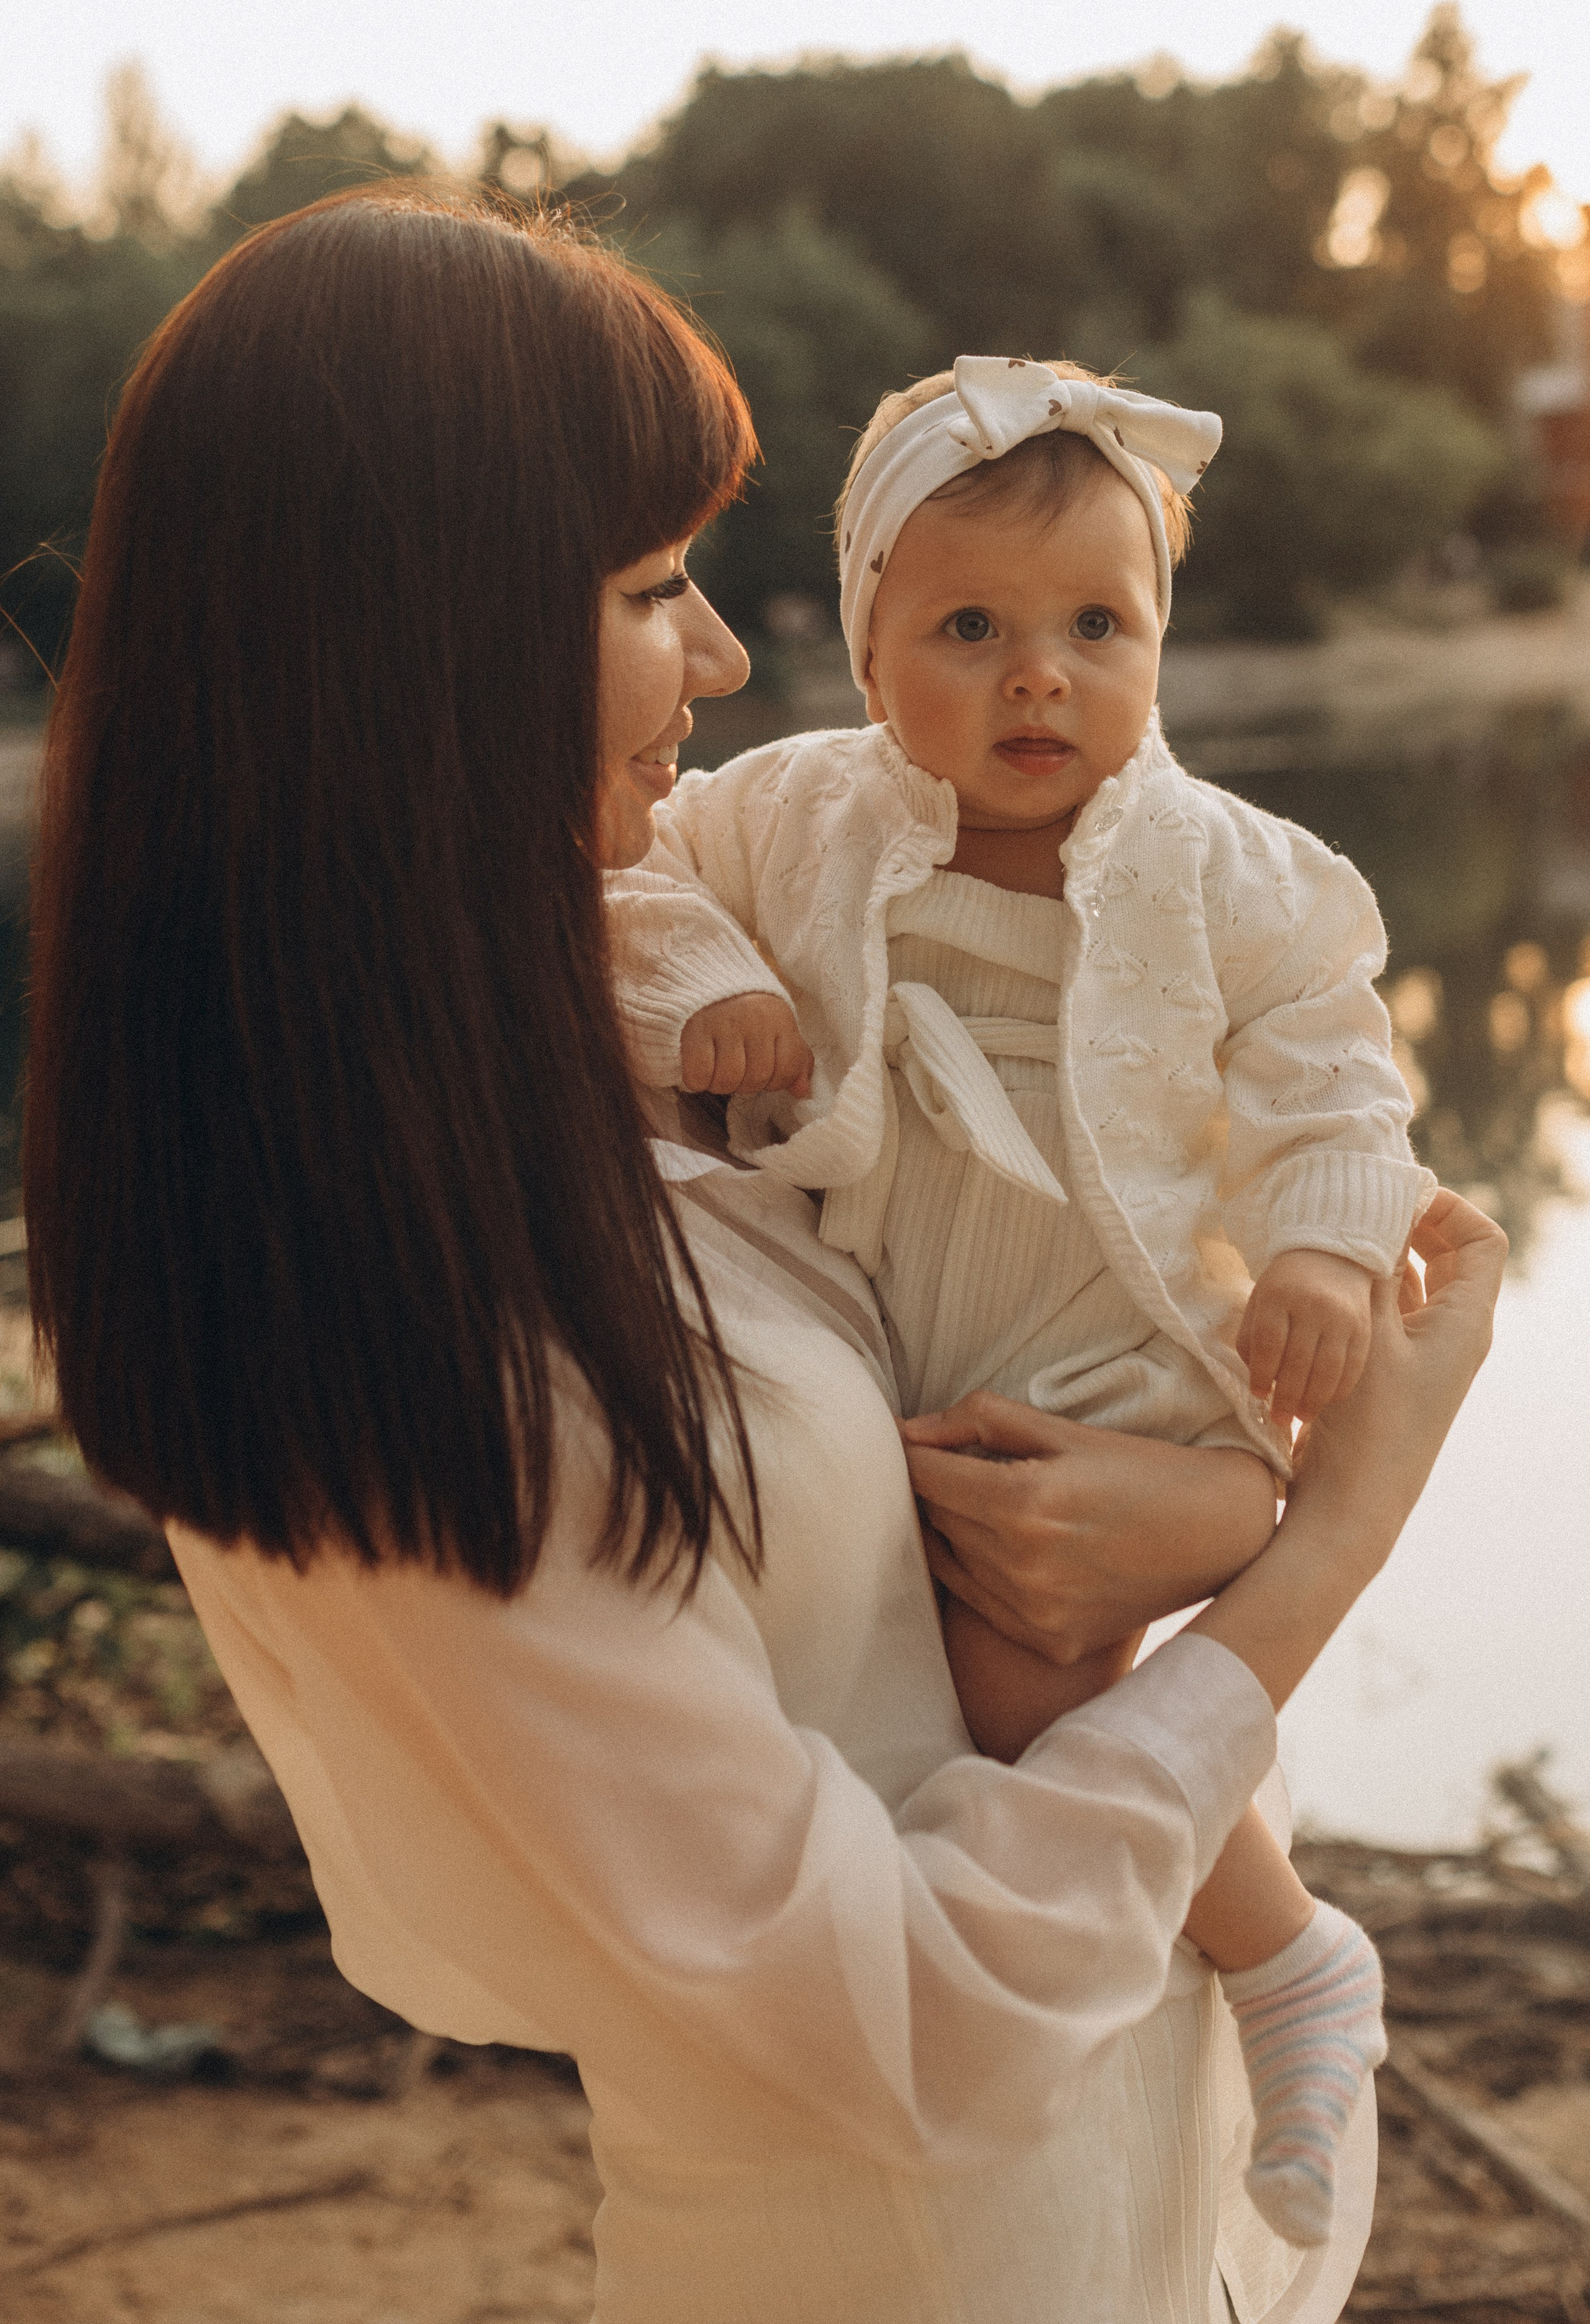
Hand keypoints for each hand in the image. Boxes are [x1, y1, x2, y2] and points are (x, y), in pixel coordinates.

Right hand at [678, 993, 813, 1098]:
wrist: (703, 972)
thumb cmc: (743, 1006)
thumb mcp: (775, 1024)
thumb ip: (794, 1057)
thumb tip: (802, 1091)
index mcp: (778, 1018)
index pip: (788, 1069)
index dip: (776, 1081)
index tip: (763, 1072)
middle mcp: (754, 1020)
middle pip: (757, 1079)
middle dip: (745, 1083)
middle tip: (734, 1068)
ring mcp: (723, 1025)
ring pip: (728, 1080)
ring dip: (719, 1083)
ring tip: (715, 1068)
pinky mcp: (693, 1030)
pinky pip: (699, 1075)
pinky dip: (697, 1079)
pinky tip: (697, 1067)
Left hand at [900, 1395, 1277, 1665]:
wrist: (1219, 1535)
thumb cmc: (1141, 1469)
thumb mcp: (1065, 1429)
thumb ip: (980, 1419)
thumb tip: (907, 1431)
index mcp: (1024, 1499)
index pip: (924, 1475)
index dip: (912, 1454)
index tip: (916, 1442)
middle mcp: (1022, 1562)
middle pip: (934, 1516)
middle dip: (938, 1487)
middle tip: (964, 1467)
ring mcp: (1034, 1611)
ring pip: (950, 1559)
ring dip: (958, 1530)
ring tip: (996, 1506)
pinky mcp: (1047, 1641)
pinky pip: (980, 1603)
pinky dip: (983, 1573)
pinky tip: (1015, 1549)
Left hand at [1237, 1248, 1373, 1429]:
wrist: (1333, 1254)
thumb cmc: (1287, 1283)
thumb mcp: (1260, 1300)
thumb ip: (1251, 1337)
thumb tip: (1257, 1379)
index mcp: (1280, 1295)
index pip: (1270, 1343)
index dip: (1262, 1374)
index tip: (1258, 1394)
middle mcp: (1314, 1306)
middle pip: (1299, 1361)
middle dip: (1287, 1397)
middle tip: (1278, 1419)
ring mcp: (1343, 1317)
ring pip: (1328, 1369)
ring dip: (1314, 1399)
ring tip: (1301, 1417)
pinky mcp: (1364, 1328)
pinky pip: (1353, 1367)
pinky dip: (1338, 1389)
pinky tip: (1325, 1401)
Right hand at [1285, 1190, 1505, 1535]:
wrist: (1351, 1502)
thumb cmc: (1367, 1424)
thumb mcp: (1368, 1336)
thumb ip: (1373, 1275)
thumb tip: (1373, 1224)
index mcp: (1466, 1322)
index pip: (1485, 1241)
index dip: (1449, 1209)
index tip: (1400, 1198)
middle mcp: (1454, 1334)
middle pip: (1451, 1257)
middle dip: (1412, 1227)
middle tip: (1362, 1210)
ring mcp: (1425, 1354)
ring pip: (1417, 1284)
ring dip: (1384, 1259)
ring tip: (1340, 1242)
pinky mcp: (1395, 1371)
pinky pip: (1391, 1312)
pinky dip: (1367, 1291)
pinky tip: (1328, 1286)